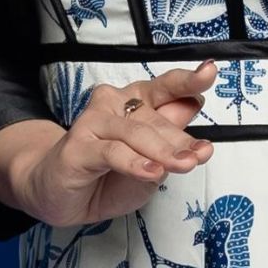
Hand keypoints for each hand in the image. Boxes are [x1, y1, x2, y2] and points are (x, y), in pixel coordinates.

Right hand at [16, 59, 218, 225]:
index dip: (189, 81)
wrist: (57, 194)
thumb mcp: (150, 161)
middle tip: (200, 155)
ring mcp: (95, 122)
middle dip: (181, 139)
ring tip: (183, 165)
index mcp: (137, 102)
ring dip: (164, 151)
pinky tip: (151, 171)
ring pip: (137, 133)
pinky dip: (135, 163)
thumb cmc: (107, 176)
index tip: (209, 73)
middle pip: (157, 118)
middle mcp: (115, 103)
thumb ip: (170, 139)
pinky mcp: (79, 146)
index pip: (167, 87)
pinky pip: (113, 152)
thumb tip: (193, 107)